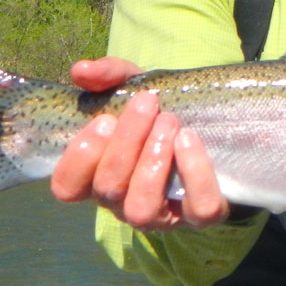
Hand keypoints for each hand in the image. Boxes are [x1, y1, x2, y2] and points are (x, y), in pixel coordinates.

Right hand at [50, 56, 229, 230]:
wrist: (218, 127)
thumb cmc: (161, 111)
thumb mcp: (136, 86)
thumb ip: (108, 76)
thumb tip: (80, 70)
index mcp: (100, 174)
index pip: (67, 187)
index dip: (79, 158)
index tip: (104, 119)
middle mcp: (123, 201)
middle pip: (108, 188)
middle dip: (126, 141)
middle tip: (148, 102)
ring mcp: (162, 215)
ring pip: (142, 209)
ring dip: (153, 161)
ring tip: (170, 121)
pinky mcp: (200, 215)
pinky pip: (198, 209)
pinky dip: (194, 173)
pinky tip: (190, 140)